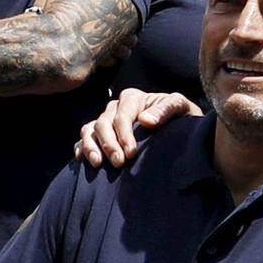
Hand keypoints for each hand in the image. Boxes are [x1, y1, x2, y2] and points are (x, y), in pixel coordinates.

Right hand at [73, 86, 197, 170]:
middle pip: (103, 124)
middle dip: (109, 144)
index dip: (124, 134)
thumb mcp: (180, 107)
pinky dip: (81, 149)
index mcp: (132, 98)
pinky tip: (85, 161)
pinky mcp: (100, 135)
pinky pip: (84, 139)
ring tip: (97, 164)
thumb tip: (145, 120)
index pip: (121, 116)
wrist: (180, 130)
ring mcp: (106, 121)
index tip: (131, 153)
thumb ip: (165, 110)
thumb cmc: (180, 117)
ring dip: (91, 147)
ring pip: (89, 130)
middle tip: (119, 163)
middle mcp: (115, 107)